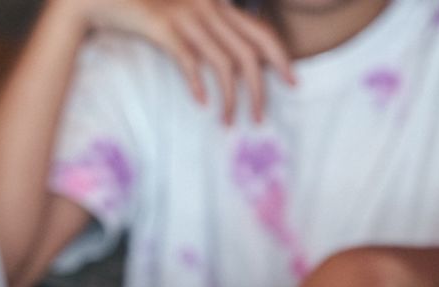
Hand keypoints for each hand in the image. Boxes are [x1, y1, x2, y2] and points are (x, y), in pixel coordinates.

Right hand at [71, 0, 293, 120]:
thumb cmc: (146, 10)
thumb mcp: (185, 18)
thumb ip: (209, 32)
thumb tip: (230, 63)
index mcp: (219, 4)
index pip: (261, 31)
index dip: (281, 57)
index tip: (292, 82)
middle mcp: (209, 7)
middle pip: (247, 53)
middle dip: (259, 90)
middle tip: (260, 119)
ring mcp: (186, 15)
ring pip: (223, 63)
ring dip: (230, 98)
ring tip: (228, 123)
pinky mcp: (163, 26)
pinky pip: (188, 59)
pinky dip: (197, 84)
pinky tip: (201, 103)